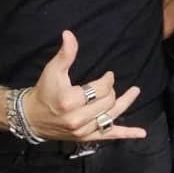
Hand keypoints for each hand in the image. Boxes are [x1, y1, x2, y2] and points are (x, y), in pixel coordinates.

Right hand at [24, 30, 144, 141]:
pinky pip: (110, 136)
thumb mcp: (52, 71)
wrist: (32, 118)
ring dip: (125, 103)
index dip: (108, 80)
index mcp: (70, 101)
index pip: (100, 89)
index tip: (108, 75)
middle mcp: (78, 118)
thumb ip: (65, 54)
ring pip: (112, 116)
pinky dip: (127, 134)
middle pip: (108, 102)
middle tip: (108, 84)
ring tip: (135, 91)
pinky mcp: (86, 138)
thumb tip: (69, 34)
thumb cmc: (44, 92)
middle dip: (111, 90)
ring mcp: (83, 130)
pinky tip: (141, 133)